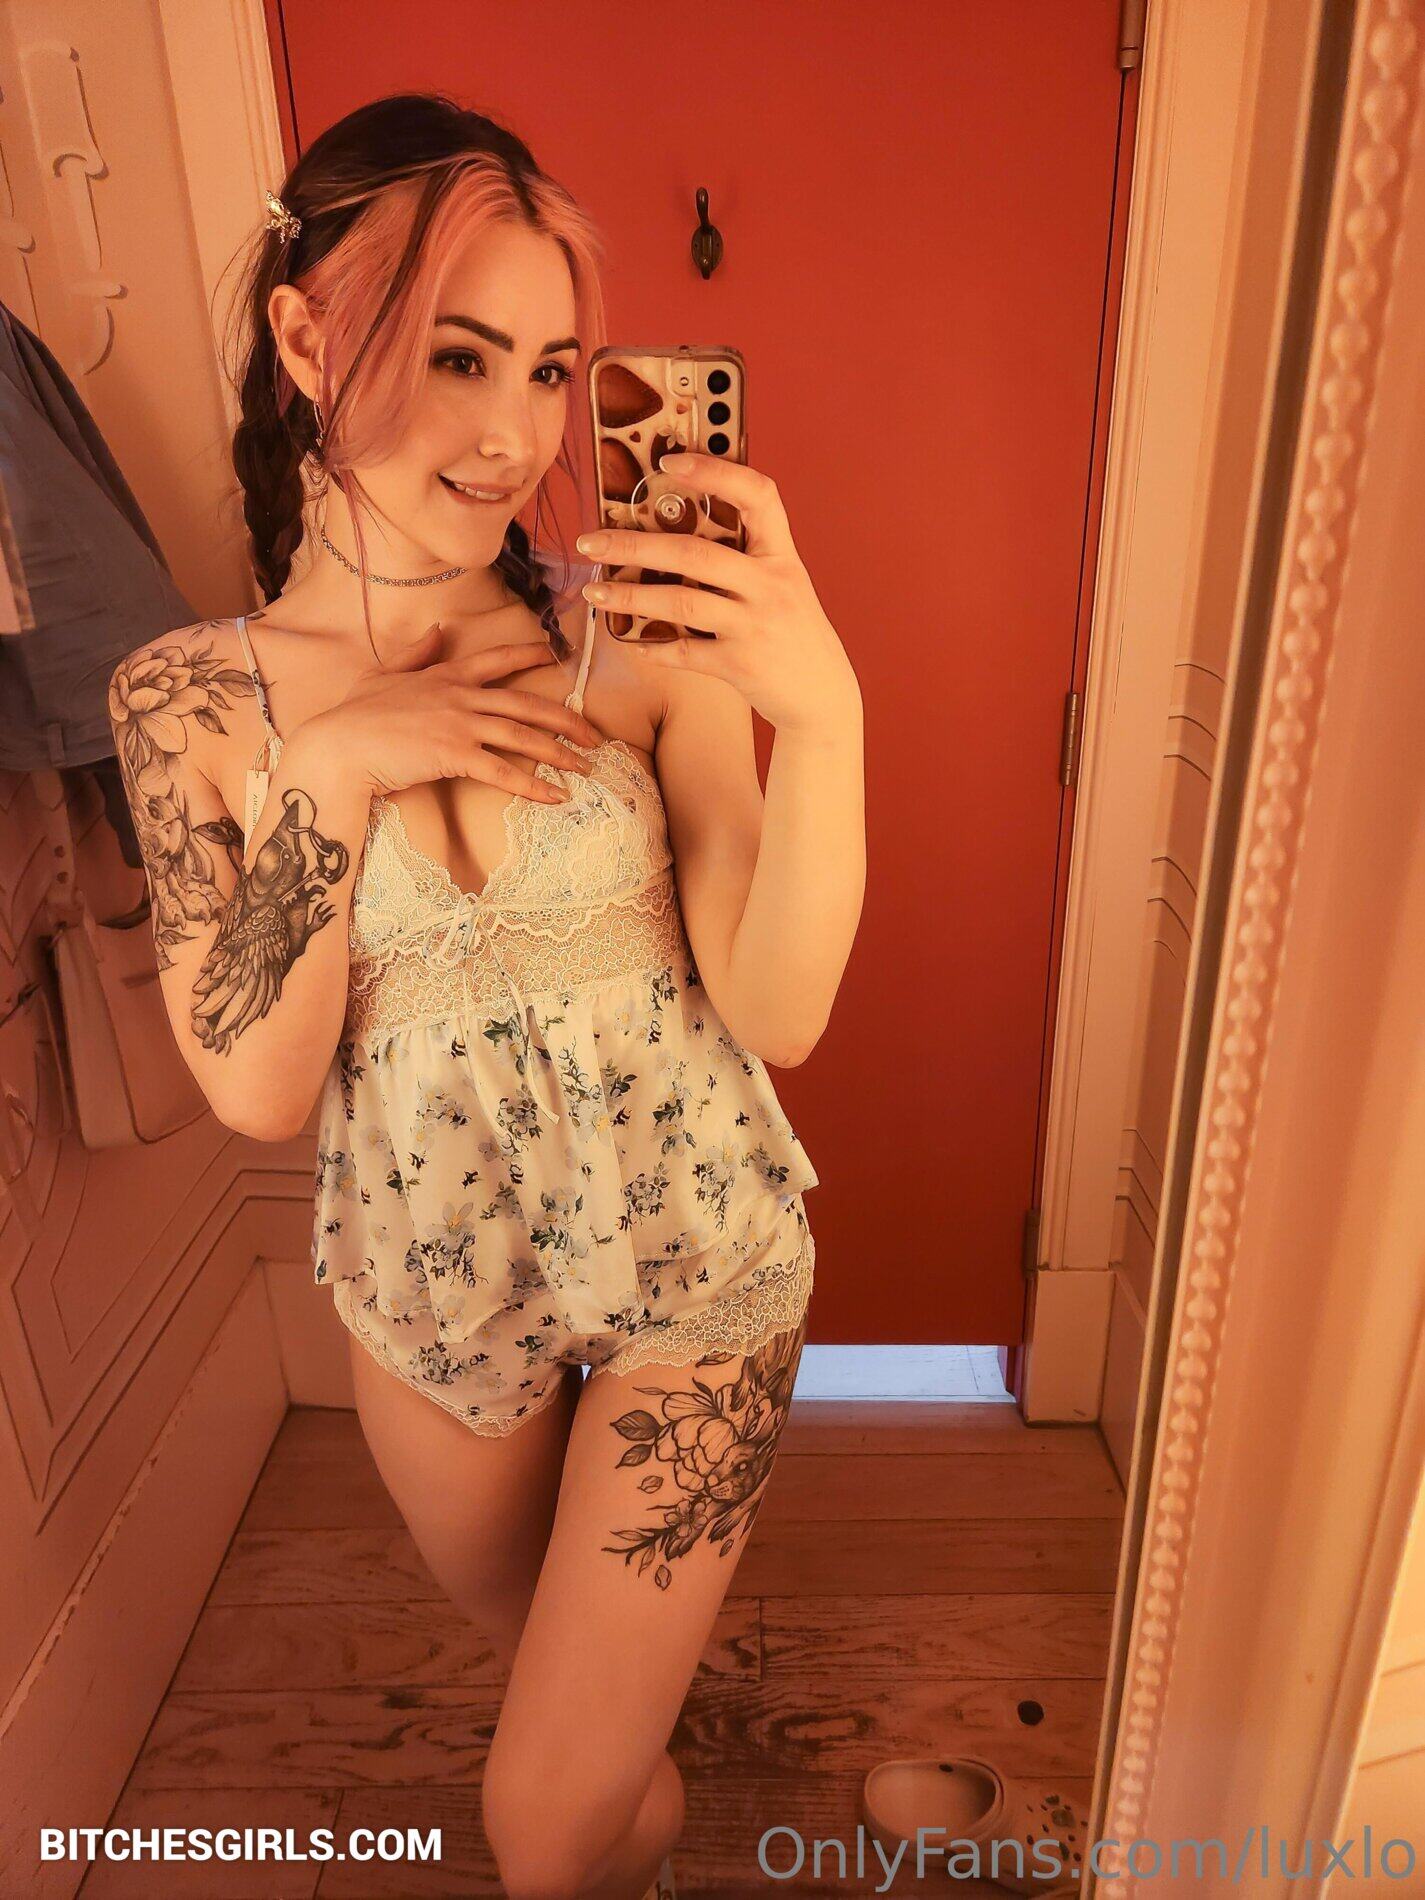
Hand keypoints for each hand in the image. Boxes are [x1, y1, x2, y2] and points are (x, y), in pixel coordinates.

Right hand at [302, 624, 603, 800]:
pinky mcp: (454, 755)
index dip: (530, 655)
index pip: (497, 659)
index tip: (557, 655)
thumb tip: (436, 631)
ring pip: (523, 735)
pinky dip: (533, 785)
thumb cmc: (354, 714)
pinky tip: (556, 796)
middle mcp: (460, 695)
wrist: (338, 745)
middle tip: (593, 734)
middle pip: (526, 702)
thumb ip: (415, 653)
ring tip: (586, 767)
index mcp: (445, 674)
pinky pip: (503, 772)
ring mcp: (459, 724)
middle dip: (566, 718)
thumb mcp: (383, 673)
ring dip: (560, 753)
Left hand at [575, 451, 860, 736]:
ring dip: (630, 597)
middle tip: (591, 541)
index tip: (669, 462)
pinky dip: (654, 648)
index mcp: (782, 555)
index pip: (758, 495)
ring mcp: (756, 626)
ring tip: (593, 593)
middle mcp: (770, 585)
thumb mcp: (783, 583)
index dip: (715, 472)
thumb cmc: (793, 631)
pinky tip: (631, 642)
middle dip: (634, 545)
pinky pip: (685, 651)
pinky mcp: (740, 664)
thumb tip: (674, 528)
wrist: (822, 694)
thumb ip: (745, 557)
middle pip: (695, 552)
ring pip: (681, 601)